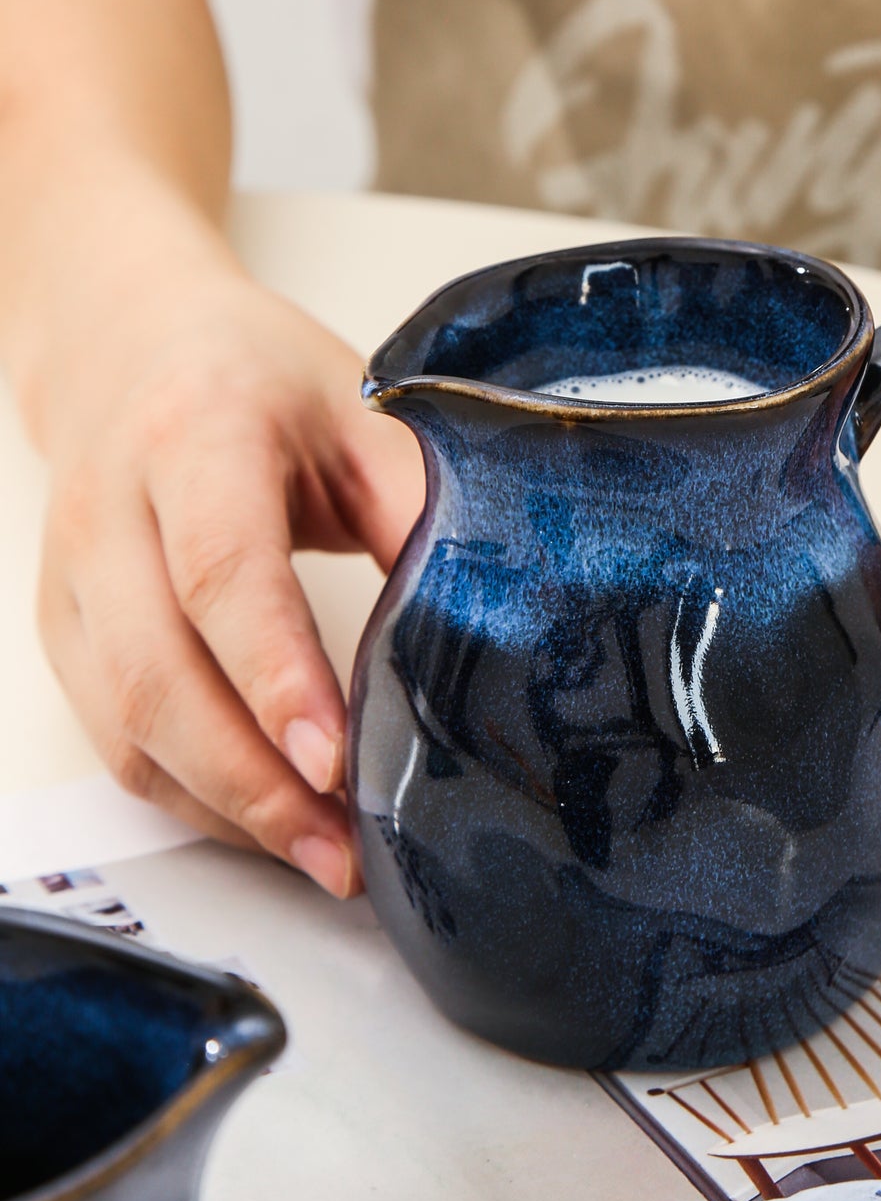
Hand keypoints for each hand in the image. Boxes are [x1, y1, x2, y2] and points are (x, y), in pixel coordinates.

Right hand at [36, 248, 422, 891]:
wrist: (124, 344)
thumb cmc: (250, 377)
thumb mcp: (356, 407)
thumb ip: (416, 500)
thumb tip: (498, 604)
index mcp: (196, 436)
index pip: (222, 571)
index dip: (275, 675)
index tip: (333, 759)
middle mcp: (111, 512)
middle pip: (157, 672)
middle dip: (252, 780)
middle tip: (343, 847)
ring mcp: (72, 579)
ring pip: (125, 725)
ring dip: (224, 808)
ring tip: (324, 856)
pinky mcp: (62, 633)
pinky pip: (114, 741)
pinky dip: (190, 798)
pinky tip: (266, 824)